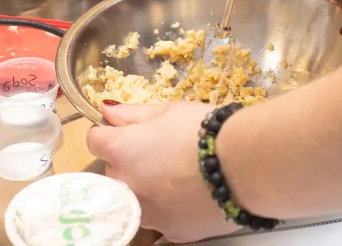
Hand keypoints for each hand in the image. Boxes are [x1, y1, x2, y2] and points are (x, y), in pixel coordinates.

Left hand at [86, 102, 238, 242]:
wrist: (247, 166)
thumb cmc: (207, 131)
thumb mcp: (169, 111)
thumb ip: (132, 114)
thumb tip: (108, 112)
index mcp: (121, 151)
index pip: (95, 141)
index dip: (109, 133)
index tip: (125, 131)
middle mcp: (126, 185)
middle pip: (113, 170)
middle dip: (129, 160)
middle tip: (160, 149)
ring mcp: (146, 213)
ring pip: (133, 197)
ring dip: (144, 186)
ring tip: (177, 174)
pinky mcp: (169, 231)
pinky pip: (159, 217)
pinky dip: (167, 206)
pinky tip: (189, 193)